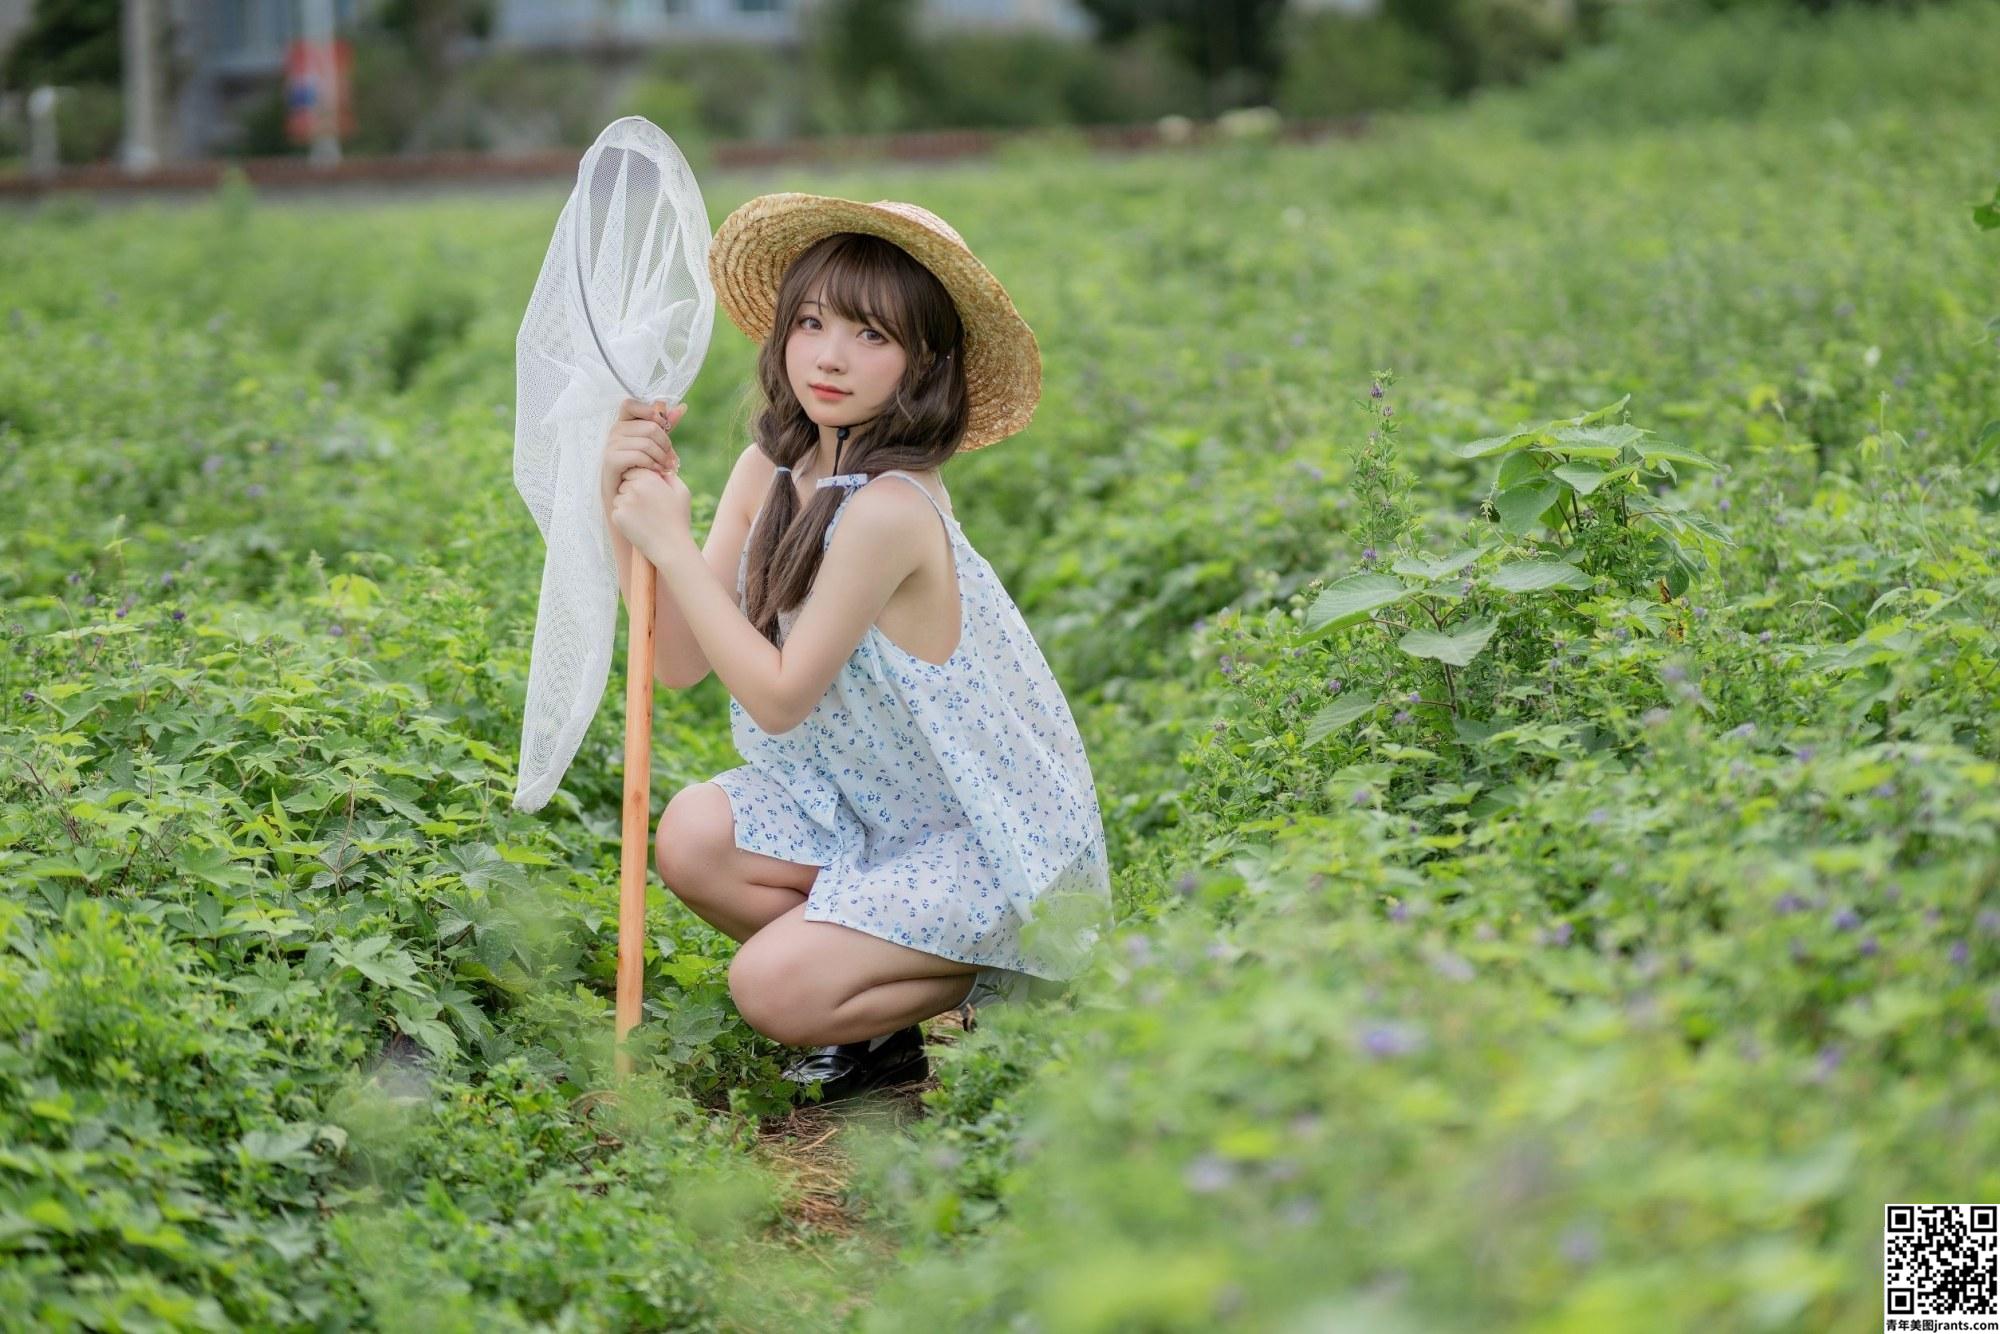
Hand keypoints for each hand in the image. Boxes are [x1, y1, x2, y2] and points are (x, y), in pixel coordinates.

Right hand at [601, 398, 684, 515]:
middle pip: (649, 426)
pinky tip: (657, 472)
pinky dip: (652, 464)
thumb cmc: (642, 470)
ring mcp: (611, 445)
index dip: (649, 412)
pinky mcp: (610, 460)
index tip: (663, 427)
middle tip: (672, 460)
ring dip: (662, 457)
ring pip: (647, 442)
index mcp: (624, 424)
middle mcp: (615, 431)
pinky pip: (638, 455)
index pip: (629, 404)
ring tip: (667, 468)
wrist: (627, 498)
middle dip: (666, 444)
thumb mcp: (656, 445)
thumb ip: (665, 426)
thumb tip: (683, 407)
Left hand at [610, 464, 691, 557]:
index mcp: (650, 479)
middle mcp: (635, 488)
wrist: (671, 547)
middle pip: (624, 482)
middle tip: (647, 507)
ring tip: (644, 517)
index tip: (649, 494)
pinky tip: (638, 525)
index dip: (641, 481)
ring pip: (619, 497)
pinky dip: (624, 517)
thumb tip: (658, 468)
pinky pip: (616, 511)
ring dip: (627, 504)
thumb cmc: (678, 519)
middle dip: (632, 491)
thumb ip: (669, 476)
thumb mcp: (682, 492)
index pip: (634, 470)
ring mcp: (624, 502)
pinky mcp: (617, 516)